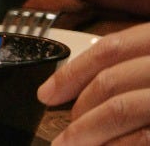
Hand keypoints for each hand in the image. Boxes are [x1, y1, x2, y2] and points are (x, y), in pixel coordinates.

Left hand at [39, 22, 149, 144]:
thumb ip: (130, 67)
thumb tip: (79, 89)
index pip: (108, 50)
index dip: (71, 73)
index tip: (46, 94)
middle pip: (109, 81)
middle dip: (79, 109)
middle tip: (63, 134)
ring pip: (121, 109)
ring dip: (88, 132)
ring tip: (69, 145)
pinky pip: (143, 137)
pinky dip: (118, 145)